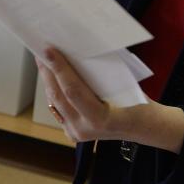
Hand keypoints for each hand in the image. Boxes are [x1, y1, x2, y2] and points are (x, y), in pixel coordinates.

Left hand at [37, 47, 183, 151]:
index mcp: (100, 118)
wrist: (143, 126)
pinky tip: (51, 76)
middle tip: (40, 50)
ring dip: (48, 80)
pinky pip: (59, 108)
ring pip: (55, 102)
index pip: (72, 90)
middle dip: (48, 71)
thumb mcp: (124, 85)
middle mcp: (84, 129)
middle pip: (58, 96)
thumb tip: (77, 52)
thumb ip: (101, 74)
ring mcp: (76, 133)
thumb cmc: (138, 101)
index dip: (59, 69)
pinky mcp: (72, 132)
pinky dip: (55, 90)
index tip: (48, 50)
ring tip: (43, 60)